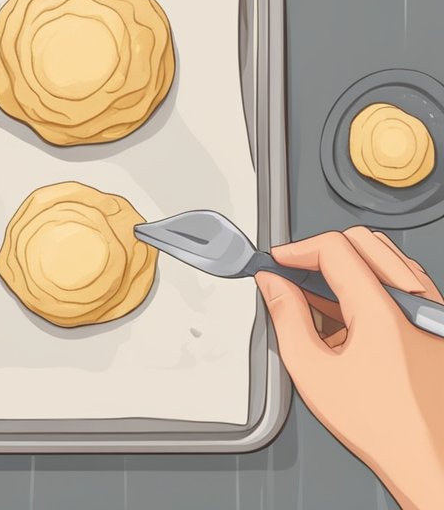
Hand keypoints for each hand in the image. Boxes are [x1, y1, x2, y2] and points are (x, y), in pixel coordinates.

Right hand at [256, 227, 443, 509]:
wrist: (427, 456)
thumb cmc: (383, 426)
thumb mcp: (313, 372)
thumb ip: (287, 318)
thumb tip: (272, 285)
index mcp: (384, 311)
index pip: (336, 248)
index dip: (297, 249)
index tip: (276, 262)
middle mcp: (415, 304)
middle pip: (365, 242)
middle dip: (321, 250)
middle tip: (291, 272)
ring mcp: (430, 312)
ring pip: (387, 259)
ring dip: (348, 266)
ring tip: (318, 297)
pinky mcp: (435, 324)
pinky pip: (403, 283)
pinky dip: (371, 285)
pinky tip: (349, 314)